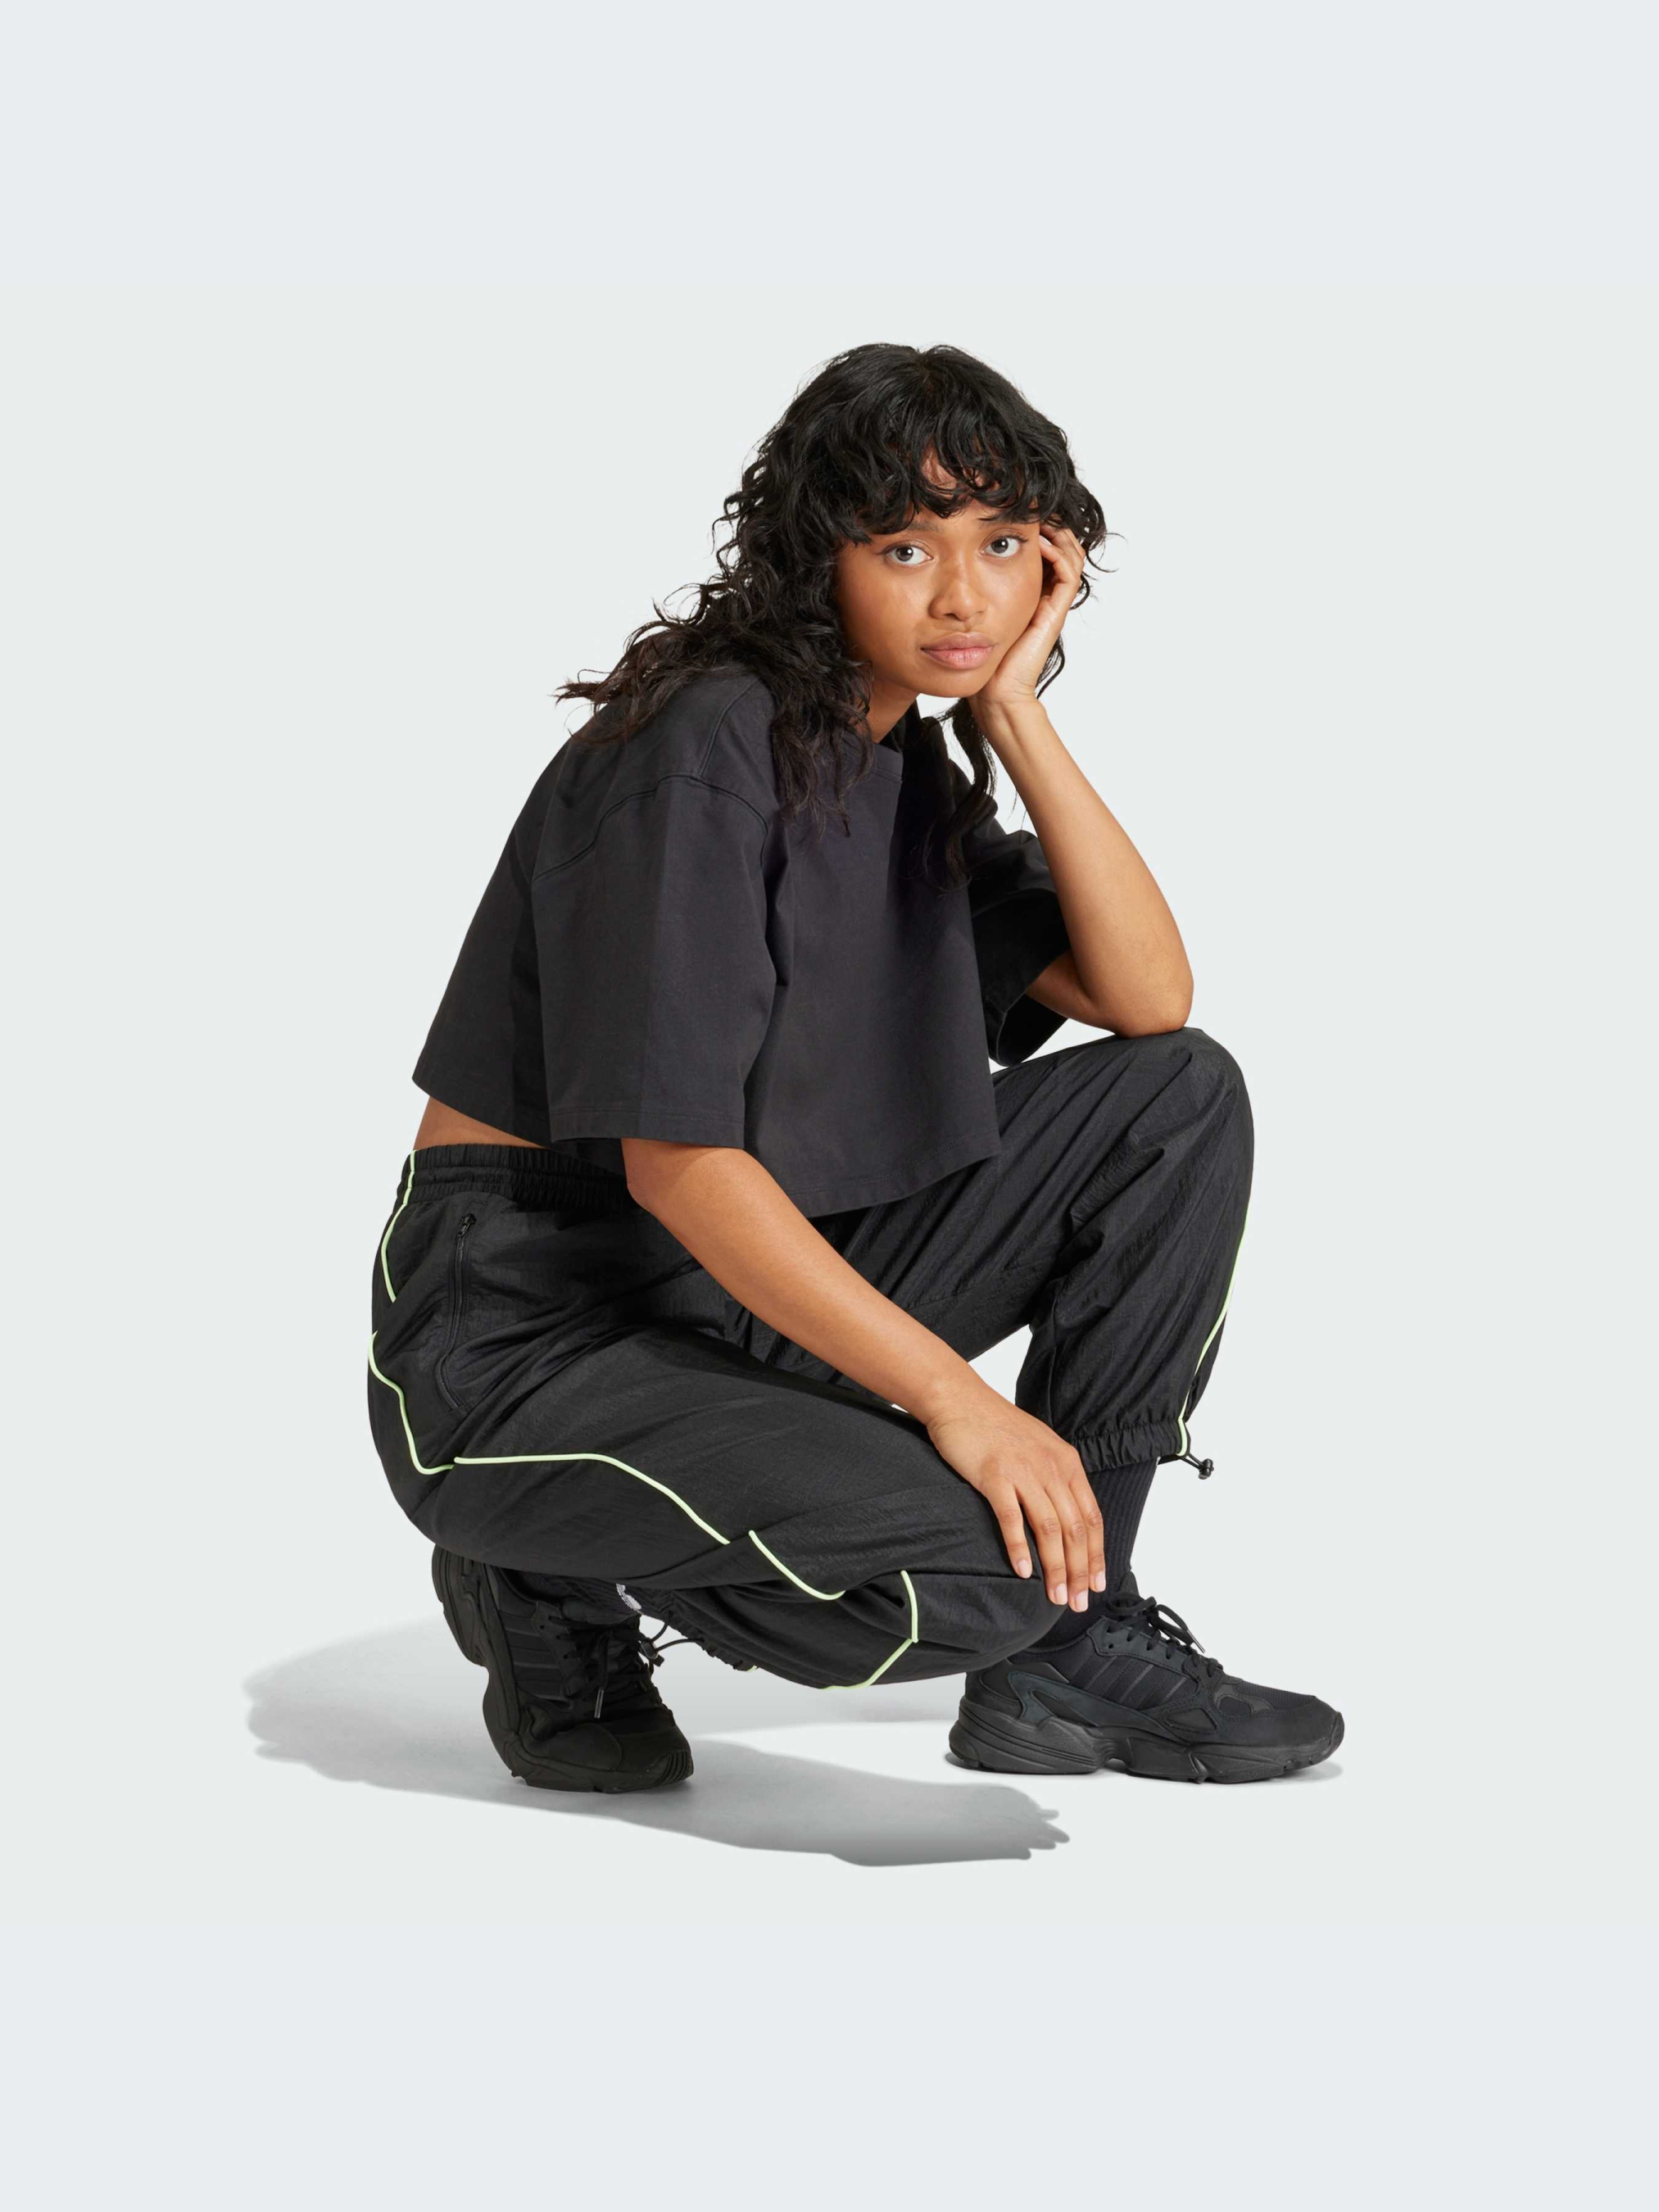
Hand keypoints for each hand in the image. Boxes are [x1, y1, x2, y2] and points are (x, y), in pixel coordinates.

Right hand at [925, 1387, 1104, 1609]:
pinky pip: (1011, 1518)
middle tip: (1077, 1601)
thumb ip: (1056, 1477)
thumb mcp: (1040, 1447)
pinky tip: (1022, 1572)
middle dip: (1080, 1571)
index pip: (1091, 1517)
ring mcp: (1023, 1471)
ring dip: (1055, 1568)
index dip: (1096, 1554)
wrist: (960, 1399)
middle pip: (1074, 1529)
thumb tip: (1066, 1517)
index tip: (1096, 1584)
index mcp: (1067, 1462)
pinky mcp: (994, 1475)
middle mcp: (1051, 1467)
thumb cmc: (996, 1426)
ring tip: (1055, 1596)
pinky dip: (1019, 1548)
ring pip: (1049, 1529)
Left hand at [975, 521, 1086, 715]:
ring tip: (1041, 519)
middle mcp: (1045, 596)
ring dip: (1059, 533)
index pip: (1045, 551)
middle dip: (1052, 524)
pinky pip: (1068, 575)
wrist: (994, 691)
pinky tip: (1039, 543)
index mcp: (1030, 593)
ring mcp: (1053, 605)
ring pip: (1071, 556)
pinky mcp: (1054, 613)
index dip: (1039, 528)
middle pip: (1063, 548)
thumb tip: (955, 565)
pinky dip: (1058, 554)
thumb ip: (973, 592)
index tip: (1021, 511)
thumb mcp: (974, 613)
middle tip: (1035, 508)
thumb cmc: (981, 658)